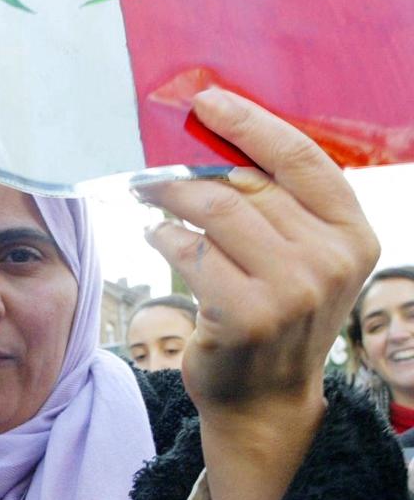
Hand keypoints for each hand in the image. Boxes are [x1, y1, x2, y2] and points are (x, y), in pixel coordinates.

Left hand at [137, 87, 379, 499]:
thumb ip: (276, 206)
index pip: (303, 158)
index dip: (252, 123)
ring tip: (147, 195)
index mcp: (353, 234)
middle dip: (188, 170)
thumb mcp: (297, 257)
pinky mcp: (249, 315)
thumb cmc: (273, 312)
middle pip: (246, 184)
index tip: (207, 101)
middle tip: (151, 167)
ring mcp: (294, 290)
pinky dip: (163, 236)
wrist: (263, 398)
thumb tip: (213, 139)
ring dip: (169, 197)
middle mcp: (332, 260)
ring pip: (215, 210)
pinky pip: (190, 250)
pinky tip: (156, 236)